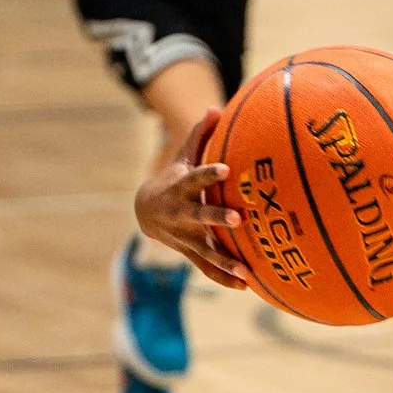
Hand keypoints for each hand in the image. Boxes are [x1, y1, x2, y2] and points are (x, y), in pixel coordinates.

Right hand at [136, 110, 252, 286]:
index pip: (196, 178)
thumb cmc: (174, 179)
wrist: (146, 212)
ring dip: (225, 260)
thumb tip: (216, 107)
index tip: (226, 168)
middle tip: (238, 220)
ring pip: (206, 250)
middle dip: (217, 219)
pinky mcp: (191, 253)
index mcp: (182, 187)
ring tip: (246, 270)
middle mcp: (183, 213)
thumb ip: (200, 135)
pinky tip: (247, 285)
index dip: (209, 173)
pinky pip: (207, 268)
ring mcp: (186, 236)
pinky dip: (225, 278)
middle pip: (201, 216)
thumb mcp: (182, 157)